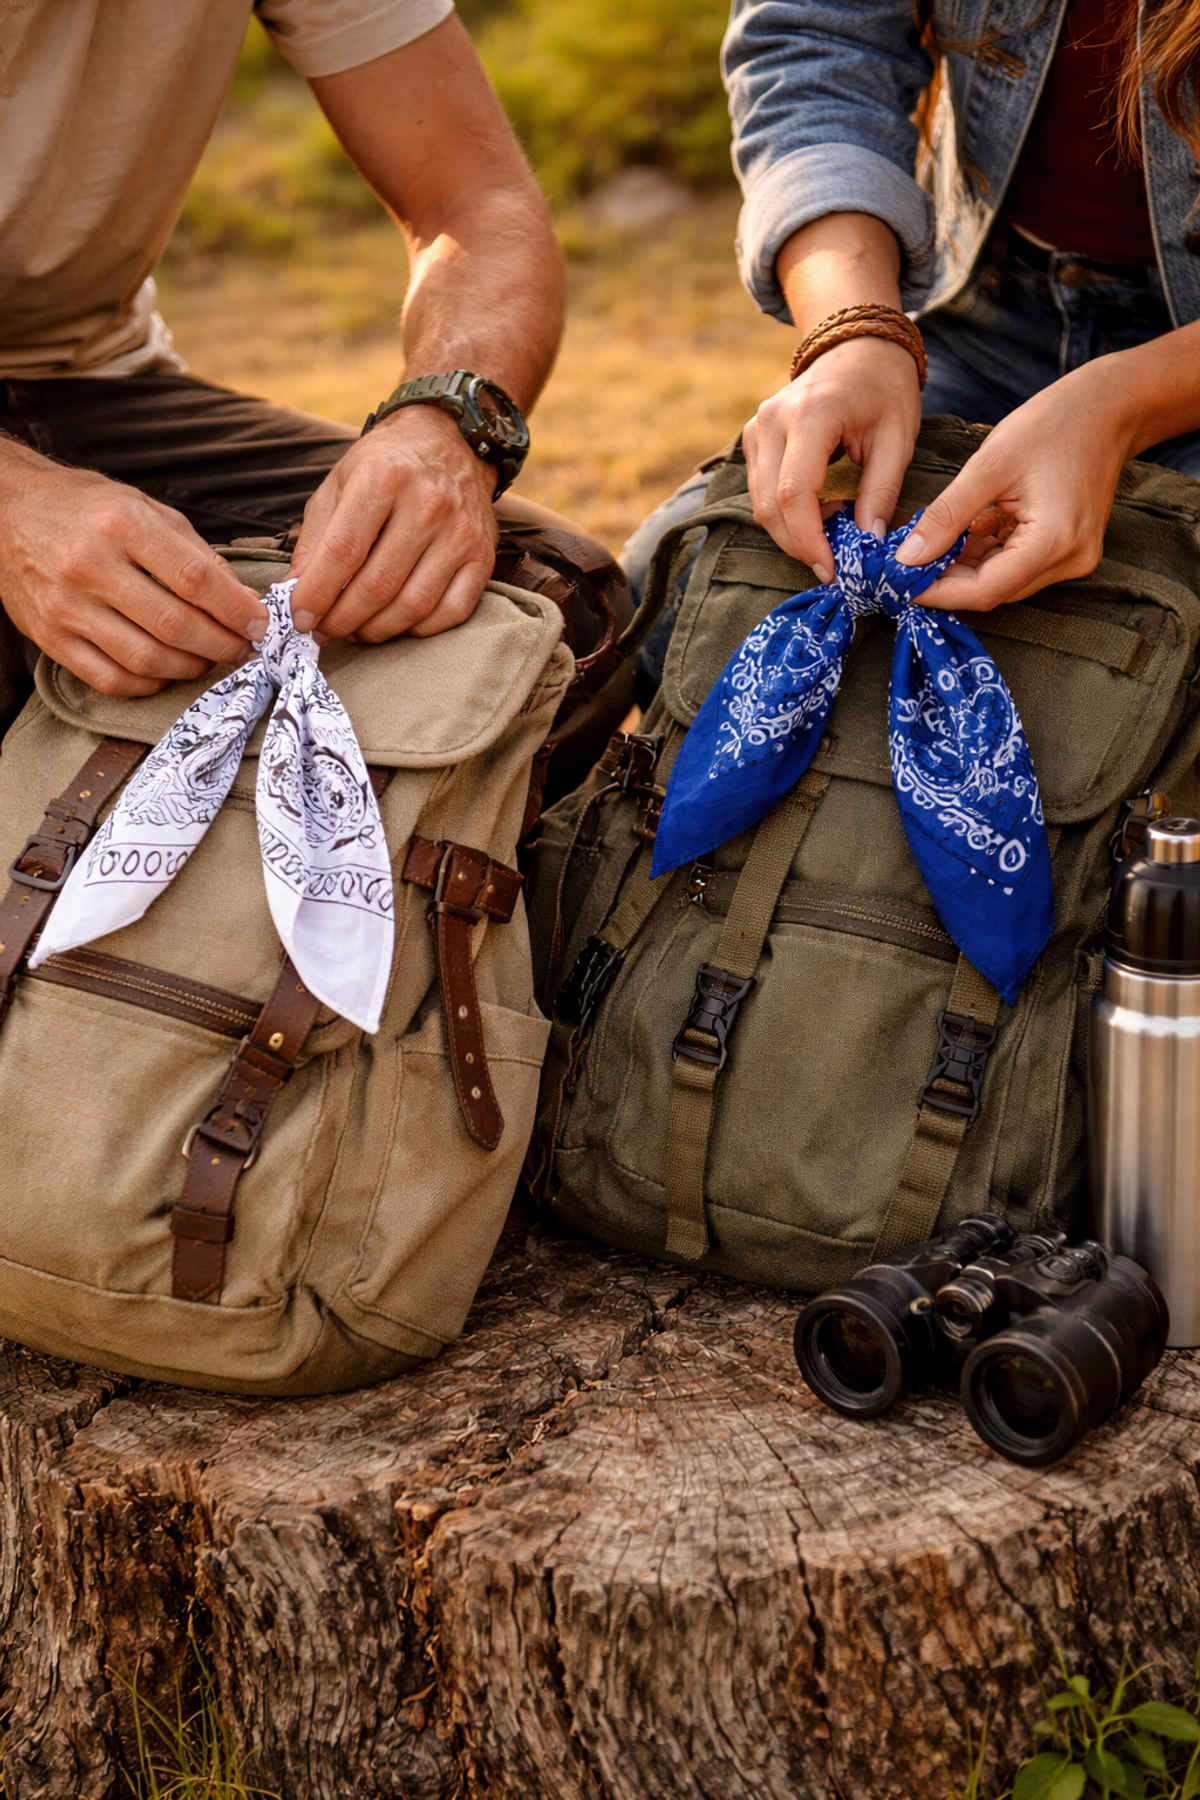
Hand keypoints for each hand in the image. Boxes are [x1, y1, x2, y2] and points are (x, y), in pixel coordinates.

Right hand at [0, 450, 267, 695]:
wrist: (6, 511)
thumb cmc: (85, 508)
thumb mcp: (144, 508)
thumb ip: (194, 552)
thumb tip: (240, 599)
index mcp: (122, 524)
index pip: (197, 580)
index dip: (237, 610)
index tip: (260, 624)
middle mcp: (91, 566)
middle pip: (176, 625)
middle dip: (222, 645)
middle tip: (243, 649)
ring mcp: (67, 606)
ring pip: (146, 658)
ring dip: (190, 668)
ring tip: (208, 659)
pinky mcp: (50, 637)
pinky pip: (110, 679)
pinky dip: (149, 682)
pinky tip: (167, 670)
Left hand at [287, 405, 498, 641]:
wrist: (450, 443)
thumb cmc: (386, 466)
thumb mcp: (340, 485)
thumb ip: (315, 540)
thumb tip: (296, 596)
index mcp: (383, 477)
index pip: (344, 552)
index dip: (317, 593)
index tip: (300, 618)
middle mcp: (428, 504)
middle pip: (378, 586)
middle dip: (342, 620)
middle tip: (325, 630)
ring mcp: (460, 533)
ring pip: (413, 606)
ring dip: (376, 630)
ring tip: (356, 629)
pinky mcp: (483, 556)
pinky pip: (451, 612)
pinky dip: (418, 629)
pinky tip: (396, 621)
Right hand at [743, 336, 921, 580]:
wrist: (857, 346)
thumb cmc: (885, 388)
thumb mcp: (898, 439)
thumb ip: (881, 492)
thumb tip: (868, 544)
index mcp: (811, 415)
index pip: (794, 493)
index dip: (809, 540)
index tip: (831, 570)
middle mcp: (772, 420)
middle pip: (769, 505)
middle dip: (799, 544)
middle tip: (833, 565)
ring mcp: (756, 428)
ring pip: (759, 503)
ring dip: (792, 531)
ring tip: (833, 532)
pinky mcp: (753, 437)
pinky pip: (760, 490)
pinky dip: (786, 513)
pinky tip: (821, 511)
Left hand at [896, 364, 1131, 609]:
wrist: (1109, 406)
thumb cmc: (1054, 423)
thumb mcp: (989, 465)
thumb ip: (946, 516)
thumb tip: (907, 557)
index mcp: (1054, 541)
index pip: (985, 590)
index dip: (937, 592)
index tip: (898, 583)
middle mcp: (1069, 560)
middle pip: (994, 589)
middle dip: (946, 580)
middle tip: (904, 564)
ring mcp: (1072, 557)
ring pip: (1003, 579)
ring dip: (962, 568)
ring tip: (925, 546)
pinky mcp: (1067, 548)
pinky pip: (1017, 563)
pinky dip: (984, 554)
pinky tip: (958, 536)